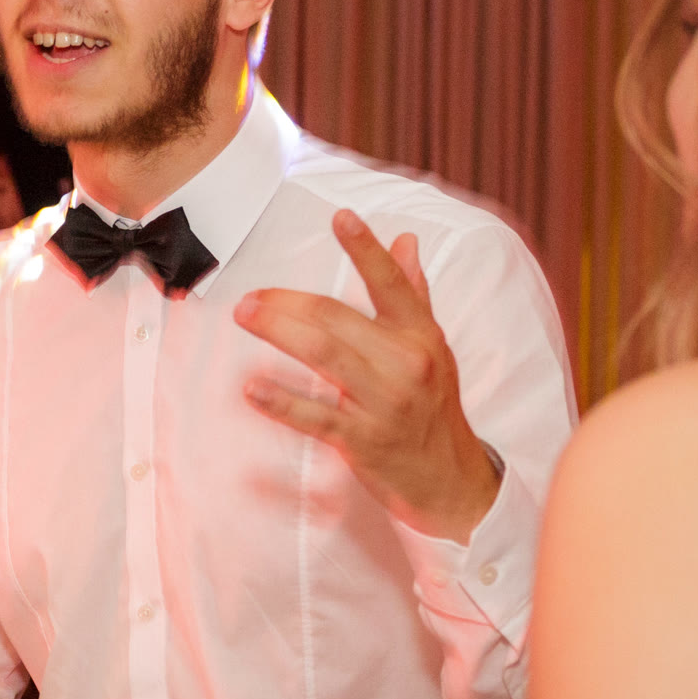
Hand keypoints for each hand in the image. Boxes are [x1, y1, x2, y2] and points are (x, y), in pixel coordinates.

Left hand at [234, 210, 498, 541]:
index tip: (341, 217)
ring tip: (245, 316)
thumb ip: (413, 293)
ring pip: (324, 355)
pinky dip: (281, 400)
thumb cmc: (433, 408)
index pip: (392, 284)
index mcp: (421, 336)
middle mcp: (406, 364)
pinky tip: (252, 388)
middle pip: (337, 317)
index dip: (367, 249)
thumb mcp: (433, 348)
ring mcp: (385, 403)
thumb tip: (406, 240)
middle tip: (251, 296)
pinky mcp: (364, 441)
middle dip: (288, 302)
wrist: (452, 481)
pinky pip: (315, 416)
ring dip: (278, 331)